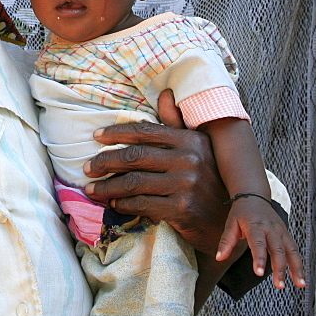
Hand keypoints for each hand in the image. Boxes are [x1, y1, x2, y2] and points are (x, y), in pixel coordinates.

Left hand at [83, 89, 229, 255]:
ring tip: (92, 189)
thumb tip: (164, 94)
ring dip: (108, 187)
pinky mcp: (182, 208)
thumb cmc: (208, 181)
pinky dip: (123, 204)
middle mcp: (189, 159)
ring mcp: (186, 184)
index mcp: (190, 139)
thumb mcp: (199, 148)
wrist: (228, 221)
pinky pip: (142, 203)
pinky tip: (114, 204)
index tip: (96, 137)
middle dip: (105, 161)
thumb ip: (177, 123)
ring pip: (134, 182)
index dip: (117, 133)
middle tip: (87, 168)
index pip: (145, 131)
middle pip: (135, 156)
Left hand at [216, 196, 305, 288]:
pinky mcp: (286, 234)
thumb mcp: (230, 223)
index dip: (259, 258)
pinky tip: (300, 277)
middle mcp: (270, 228)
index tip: (259, 273)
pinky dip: (299, 263)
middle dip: (280, 268)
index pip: (258, 243)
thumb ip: (226, 241)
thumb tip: (219, 257)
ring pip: (291, 250)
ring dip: (297, 268)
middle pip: (277, 249)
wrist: (255, 196)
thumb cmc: (241, 212)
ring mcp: (281, 231)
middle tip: (279, 285)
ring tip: (300, 284)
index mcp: (255, 225)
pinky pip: (294, 249)